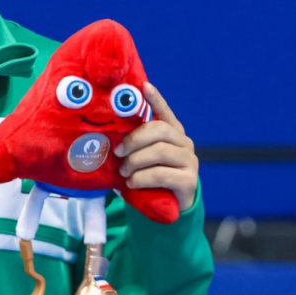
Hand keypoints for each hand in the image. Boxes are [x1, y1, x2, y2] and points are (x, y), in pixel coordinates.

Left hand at [115, 82, 197, 211]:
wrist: (166, 207)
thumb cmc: (148, 176)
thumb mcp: (139, 157)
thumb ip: (132, 144)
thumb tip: (105, 135)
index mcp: (171, 132)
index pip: (164, 111)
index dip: (155, 99)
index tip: (143, 86)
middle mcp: (183, 143)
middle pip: (159, 130)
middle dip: (134, 139)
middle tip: (118, 152)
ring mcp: (189, 161)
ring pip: (159, 151)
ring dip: (135, 161)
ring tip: (124, 171)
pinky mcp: (189, 181)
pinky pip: (162, 174)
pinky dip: (142, 178)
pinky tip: (132, 183)